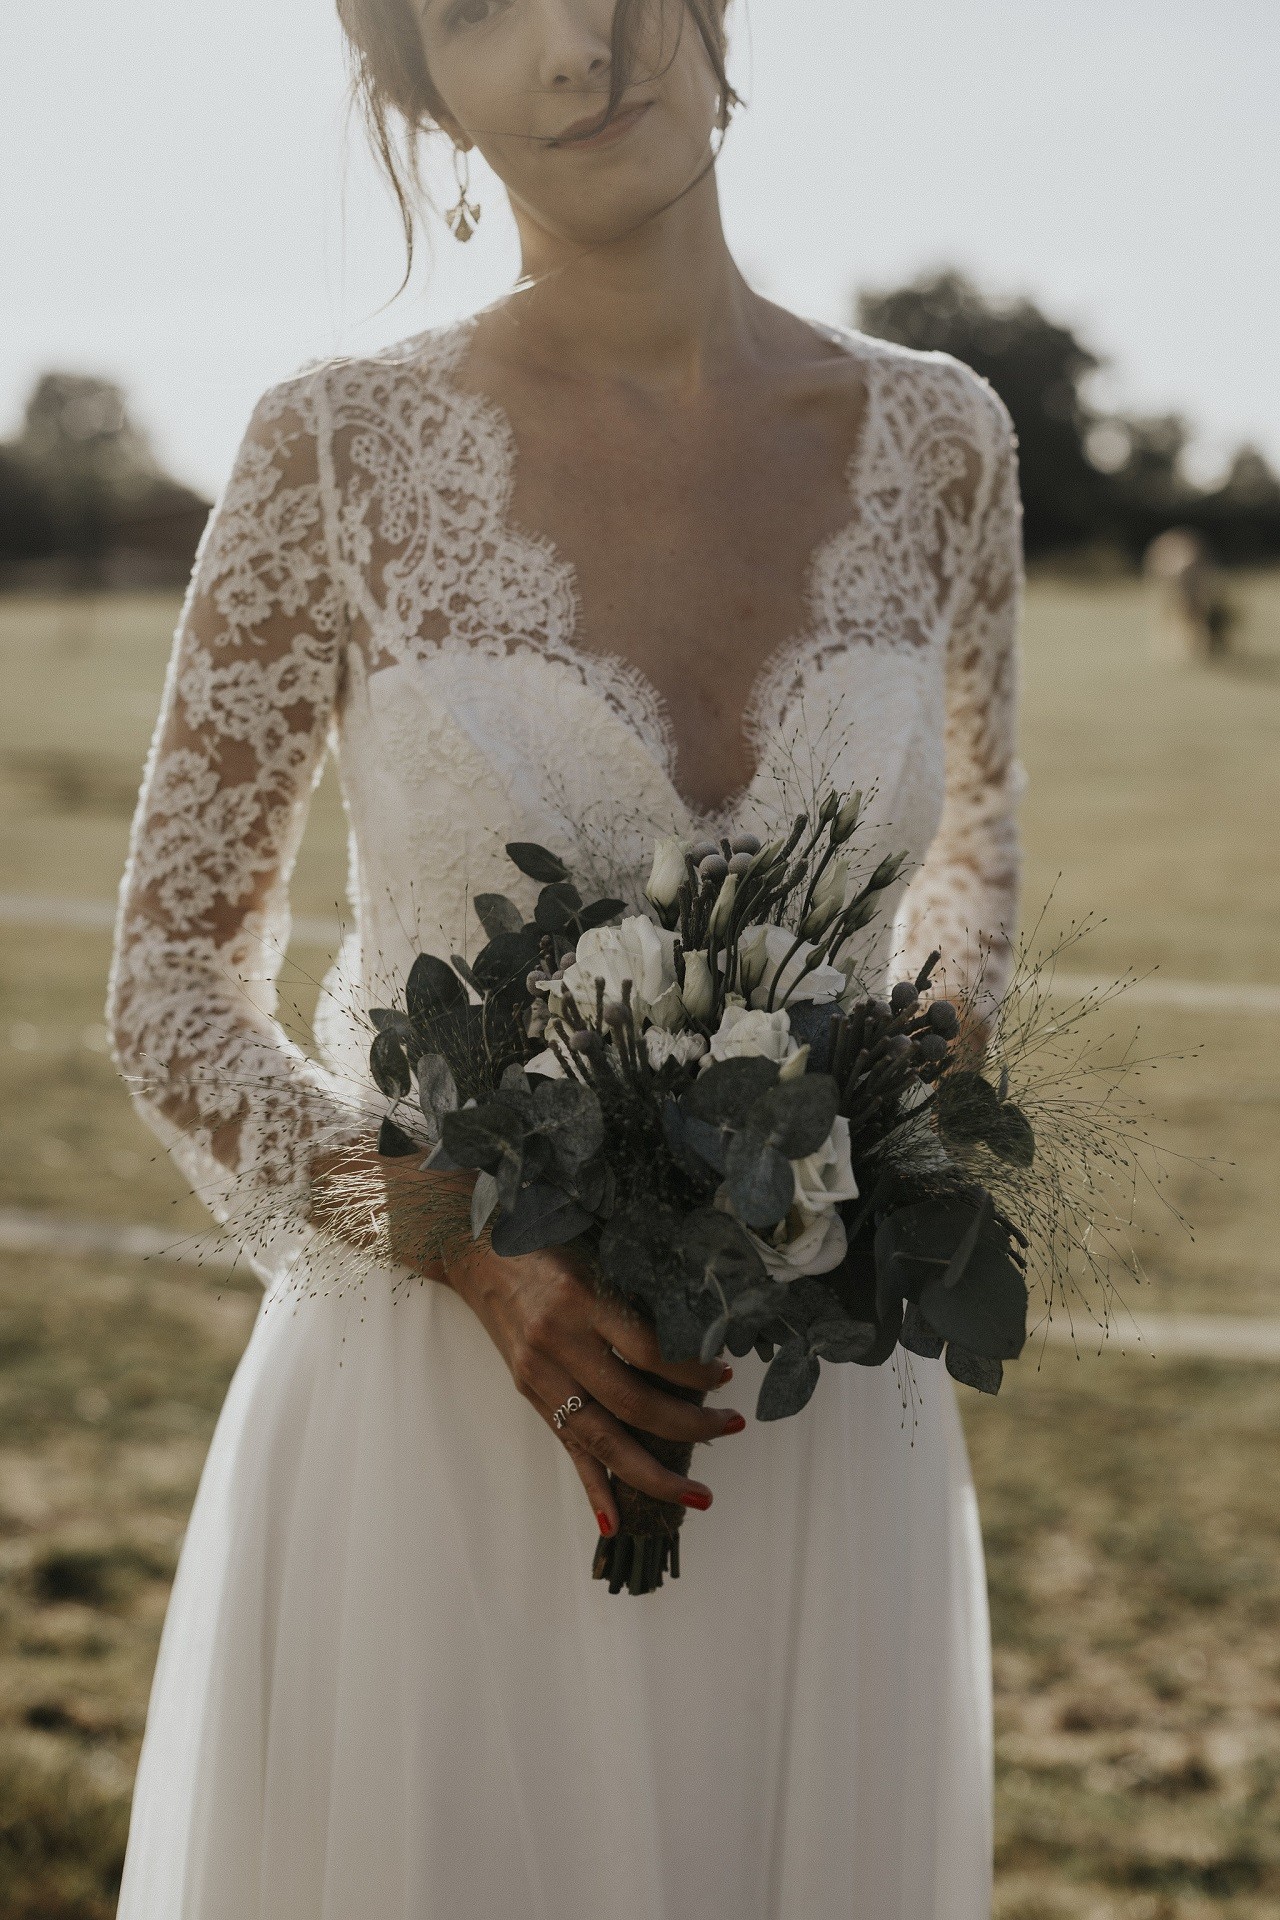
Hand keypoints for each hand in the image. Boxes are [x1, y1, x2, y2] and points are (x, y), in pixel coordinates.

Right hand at [442, 1234, 742, 1536]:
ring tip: (697, 1494)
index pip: (648, 1350)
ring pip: (602, 1439)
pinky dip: (592, 1489)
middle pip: (632, 1403)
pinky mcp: (530, 1395)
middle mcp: (558, 1342)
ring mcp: (540, 1375)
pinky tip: (614, 1523)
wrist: (480, 1256)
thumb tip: (699, 1336)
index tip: (724, 1376)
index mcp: (582, 1300)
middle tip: (732, 1427)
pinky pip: (567, 1448)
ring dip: (654, 1474)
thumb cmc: (549, 1249)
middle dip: (689, 1425)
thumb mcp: (598, 1260)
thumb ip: (636, 1299)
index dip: (692, 1371)